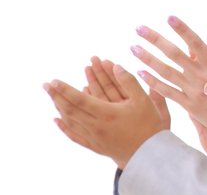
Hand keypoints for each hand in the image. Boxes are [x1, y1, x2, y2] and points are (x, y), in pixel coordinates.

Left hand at [45, 61, 166, 168]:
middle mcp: (96, 126)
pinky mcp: (94, 145)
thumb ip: (129, 82)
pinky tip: (57, 119)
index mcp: (107, 113)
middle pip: (70, 110)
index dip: (65, 89)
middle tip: (45, 85)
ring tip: (52, 96)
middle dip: (57, 96)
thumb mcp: (143, 100)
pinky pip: (74, 135)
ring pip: (71, 121)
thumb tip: (116, 66)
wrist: (149, 154)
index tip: (53, 80)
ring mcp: (93, 137)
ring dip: (59, 107)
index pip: (79, 100)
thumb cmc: (148, 125)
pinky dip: (64, 126)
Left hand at [131, 16, 206, 148]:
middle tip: (139, 28)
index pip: (195, 42)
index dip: (182, 29)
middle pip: (174, 53)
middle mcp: (200, 75)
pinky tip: (140, 73)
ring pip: (165, 71)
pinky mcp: (188, 105)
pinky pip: (167, 92)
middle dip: (155, 39)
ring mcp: (192, 90)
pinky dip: (153, 83)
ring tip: (133, 48)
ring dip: (148, 59)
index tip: (169, 17)